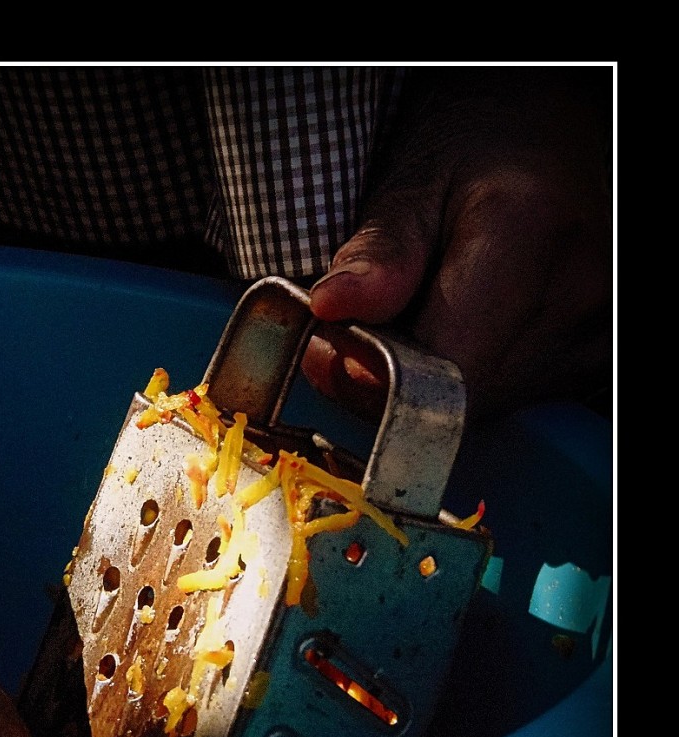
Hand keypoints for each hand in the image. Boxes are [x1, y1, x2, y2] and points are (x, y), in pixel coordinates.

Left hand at [304, 67, 611, 421]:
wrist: (550, 139)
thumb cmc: (473, 151)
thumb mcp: (410, 183)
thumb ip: (377, 252)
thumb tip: (330, 309)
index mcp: (529, 230)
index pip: (442, 366)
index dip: (373, 376)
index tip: (333, 346)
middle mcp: (581, 289)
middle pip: (462, 395)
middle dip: (399, 377)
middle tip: (372, 323)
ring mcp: (599, 328)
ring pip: (485, 404)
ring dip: (436, 378)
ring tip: (428, 311)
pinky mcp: (596, 354)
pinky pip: (513, 395)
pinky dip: (472, 375)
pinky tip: (465, 326)